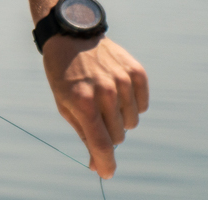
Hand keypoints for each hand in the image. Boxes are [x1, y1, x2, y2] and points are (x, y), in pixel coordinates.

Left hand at [42, 35, 148, 177]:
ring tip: (103, 98)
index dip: (106, 163)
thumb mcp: (64, 104)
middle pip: (118, 135)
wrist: (72, 35)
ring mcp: (123, 81)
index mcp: (83, 101)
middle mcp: (105, 92)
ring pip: (131, 122)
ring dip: (119, 117)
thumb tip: (99, 166)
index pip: (101, 143)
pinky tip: (117, 90)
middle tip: (94, 113)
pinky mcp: (137, 72)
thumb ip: (85, 135)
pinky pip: (143, 105)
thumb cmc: (64, 74)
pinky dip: (132, 104)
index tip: (106, 173)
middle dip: (107, 132)